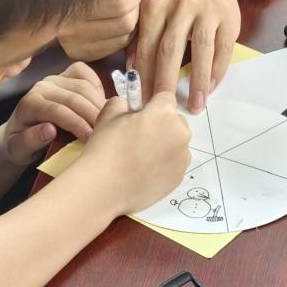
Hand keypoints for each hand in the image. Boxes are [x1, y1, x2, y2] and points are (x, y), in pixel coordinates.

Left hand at [4, 63, 106, 164]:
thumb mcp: (19, 150)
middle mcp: (42, 86)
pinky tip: (102, 105)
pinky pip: (86, 73)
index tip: (90, 139)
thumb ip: (30, 141)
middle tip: (106, 133)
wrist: (20, 134)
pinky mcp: (66, 75)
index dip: (76, 123)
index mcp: (29, 104)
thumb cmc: (20, 145)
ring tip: (108, 122)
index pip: (57, 110)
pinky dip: (97, 87)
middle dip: (92, 115)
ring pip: (83, 85)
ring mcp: (55, 79)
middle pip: (74, 96)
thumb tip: (49, 130)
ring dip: (98, 103)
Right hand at [58, 0, 161, 61]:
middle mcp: (66, 15)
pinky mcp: (80, 52)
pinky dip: (128, 31)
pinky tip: (120, 21)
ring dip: (134, 14)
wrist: (55, 2)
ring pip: (125, 26)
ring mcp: (71, 37)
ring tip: (127, 6)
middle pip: (121, 6)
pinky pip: (120, 43)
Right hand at [80, 92, 190, 214]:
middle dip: (162, 125)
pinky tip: (145, 171)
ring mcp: (182, 158)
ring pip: (177, 143)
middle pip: (175, 121)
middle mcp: (181, 133)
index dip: (152, 105)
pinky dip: (164, 164)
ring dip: (165, 145)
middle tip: (139, 137)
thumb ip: (121, 103)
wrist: (104, 188)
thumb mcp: (108, 115)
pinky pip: (175, 163)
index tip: (140, 115)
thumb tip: (126, 105)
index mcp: (165, 113)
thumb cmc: (106, 147)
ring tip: (142, 157)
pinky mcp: (179, 178)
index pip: (165, 98)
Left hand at [129, 0, 248, 112]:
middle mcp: (180, 7)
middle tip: (163, 108)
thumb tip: (131, 70)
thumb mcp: (153, 5)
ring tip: (195, 106)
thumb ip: (142, 34)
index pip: (146, 46)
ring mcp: (206, 12)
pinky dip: (217, 70)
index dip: (143, 76)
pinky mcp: (228, 18)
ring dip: (197, 81)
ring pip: (200, 51)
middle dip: (165, 83)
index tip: (141, 101)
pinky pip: (223, 49)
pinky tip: (211, 88)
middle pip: (170, 50)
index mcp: (155, 6)